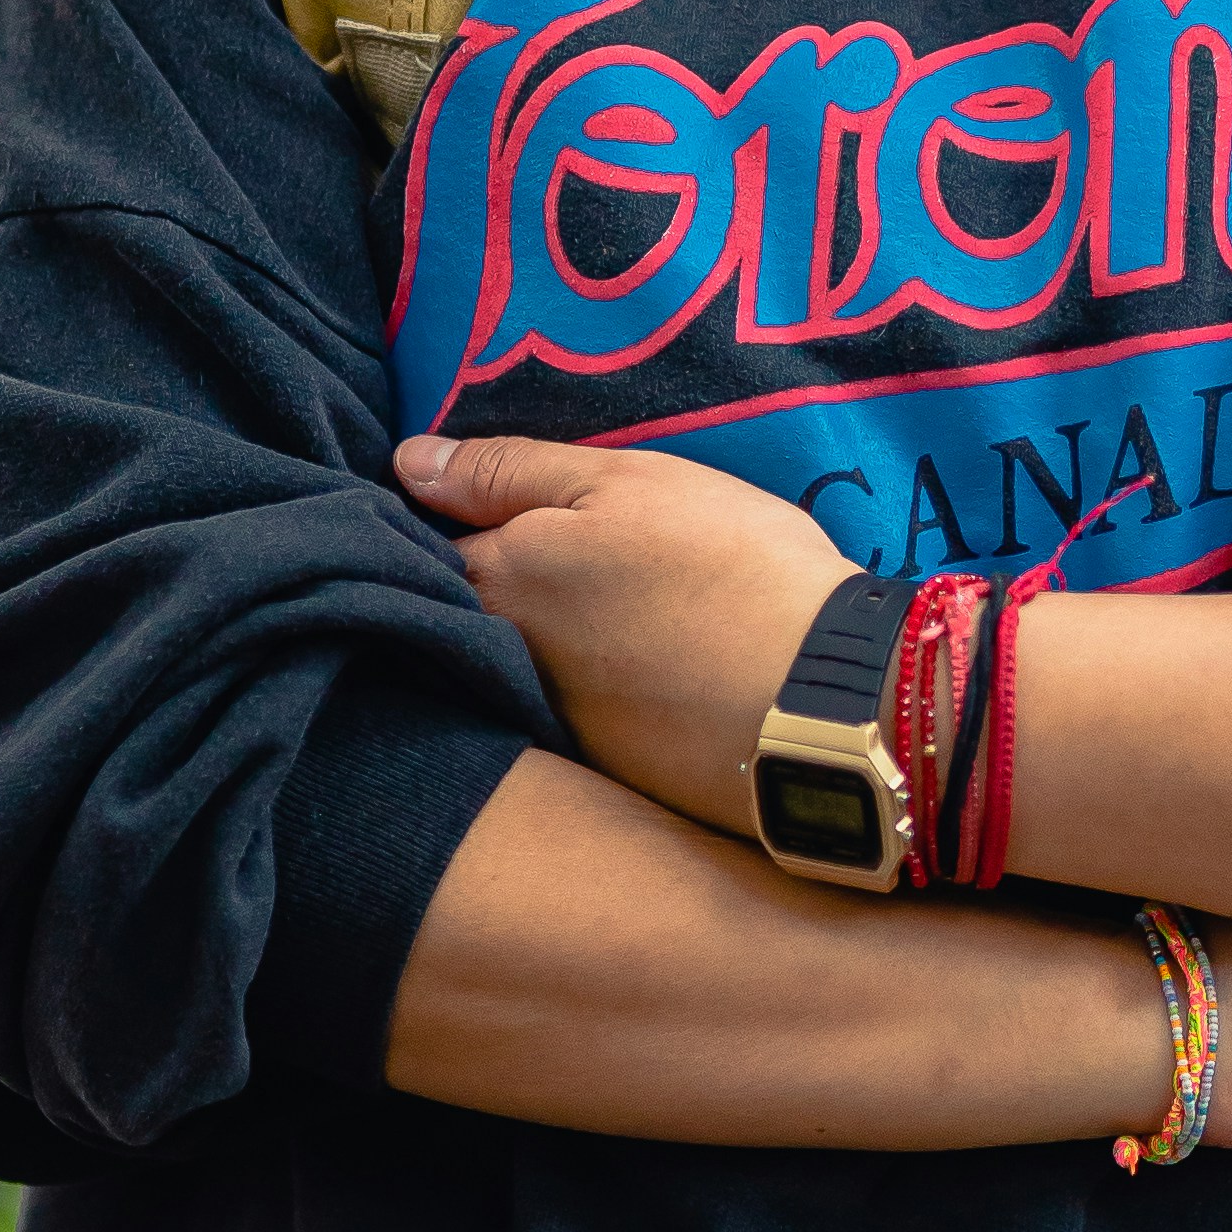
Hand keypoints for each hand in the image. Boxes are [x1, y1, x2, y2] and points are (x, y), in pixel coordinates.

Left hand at [396, 425, 848, 832]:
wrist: (824, 702)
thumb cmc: (725, 566)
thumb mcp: (624, 482)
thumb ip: (509, 471)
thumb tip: (407, 461)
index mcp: (497, 582)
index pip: (421, 544)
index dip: (444, 517)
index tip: (475, 502)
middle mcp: (499, 662)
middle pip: (462, 612)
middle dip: (480, 582)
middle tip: (547, 552)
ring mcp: (549, 724)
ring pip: (512, 664)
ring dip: (535, 638)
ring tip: (597, 608)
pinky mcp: (603, 771)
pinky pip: (566, 713)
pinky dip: (585, 688)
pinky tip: (632, 668)